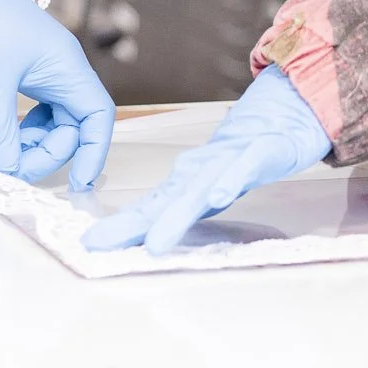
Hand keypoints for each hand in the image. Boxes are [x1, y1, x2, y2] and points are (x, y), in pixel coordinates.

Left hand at [0, 0, 114, 189]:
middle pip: (71, 125)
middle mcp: (56, 69)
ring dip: (30, 144)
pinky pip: (26, 112)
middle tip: (12, 167)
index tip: (77, 185)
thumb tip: (10, 171)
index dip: (94, 152)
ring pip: (49, 122)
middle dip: (48, 152)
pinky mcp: (11, 72)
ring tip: (0, 151)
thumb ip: (1, 130)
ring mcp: (34, 70)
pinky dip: (14, 131)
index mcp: (64, 66)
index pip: (96, 116)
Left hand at [81, 67, 330, 253]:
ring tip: (155, 241)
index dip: (120, 227)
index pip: (147, 209)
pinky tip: (217, 195)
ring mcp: (227, 163)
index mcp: (183, 186)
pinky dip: (228, 180)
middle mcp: (198, 174)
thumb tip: (139, 234)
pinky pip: (243, 168)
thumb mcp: (203, 188)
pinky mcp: (257, 154)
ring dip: (175, 215)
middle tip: (101, 243)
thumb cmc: (235, 160)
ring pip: (197, 189)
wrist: (278, 122)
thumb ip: (174, 207)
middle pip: (163, 202)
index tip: (89, 244)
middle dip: (132, 225)